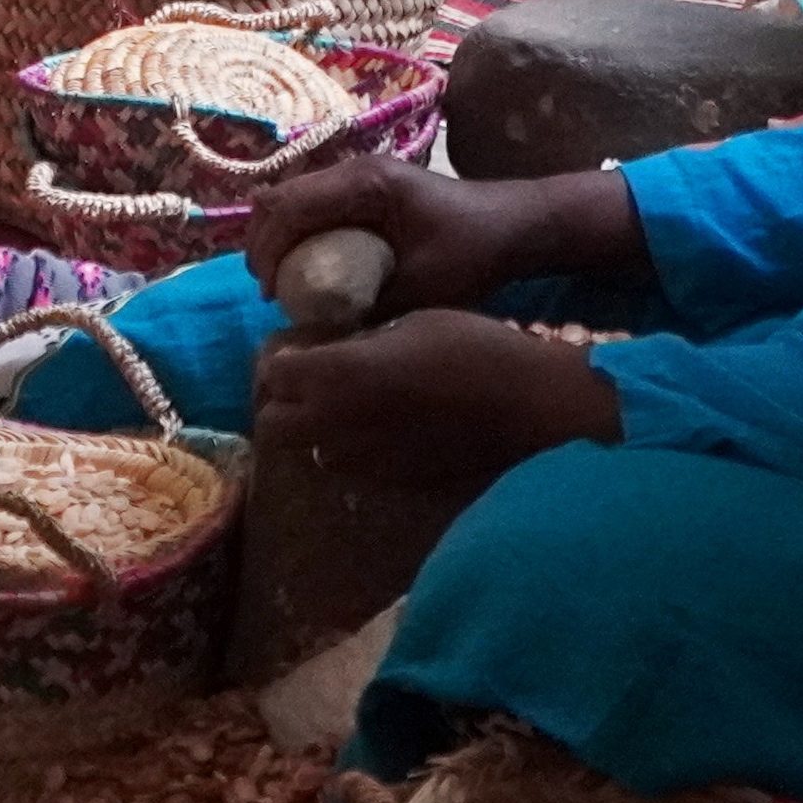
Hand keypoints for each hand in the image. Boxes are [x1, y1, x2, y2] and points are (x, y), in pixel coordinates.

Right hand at [241, 152, 644, 316]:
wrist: (520, 224)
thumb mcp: (425, 287)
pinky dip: (299, 232)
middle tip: (266, 289)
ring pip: (292, 198)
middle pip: (280, 197)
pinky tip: (307, 266)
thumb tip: (322, 332)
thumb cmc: (476, 251)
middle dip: (263, 242)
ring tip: (279, 281)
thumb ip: (372, 305)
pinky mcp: (367, 188)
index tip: (270, 294)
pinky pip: (314, 204)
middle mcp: (354, 169)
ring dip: (278, 236)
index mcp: (365, 184)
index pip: (290, 207)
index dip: (269, 250)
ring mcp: (360, 175)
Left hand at [253, 310, 618, 484]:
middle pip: (274, 425)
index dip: (283, 362)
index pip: (274, 374)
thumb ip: (362, 343)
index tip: (300, 351)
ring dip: (318, 433)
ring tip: (348, 410)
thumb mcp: (409, 322)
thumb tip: (341, 349)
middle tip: (310, 386)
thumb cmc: (472, 346)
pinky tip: (387, 431)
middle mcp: (336, 423)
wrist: (529, 402)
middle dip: (283, 405)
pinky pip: (356, 468)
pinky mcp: (396, 480)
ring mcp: (365, 460)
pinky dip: (357, 451)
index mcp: (335, 375)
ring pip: (312, 453)